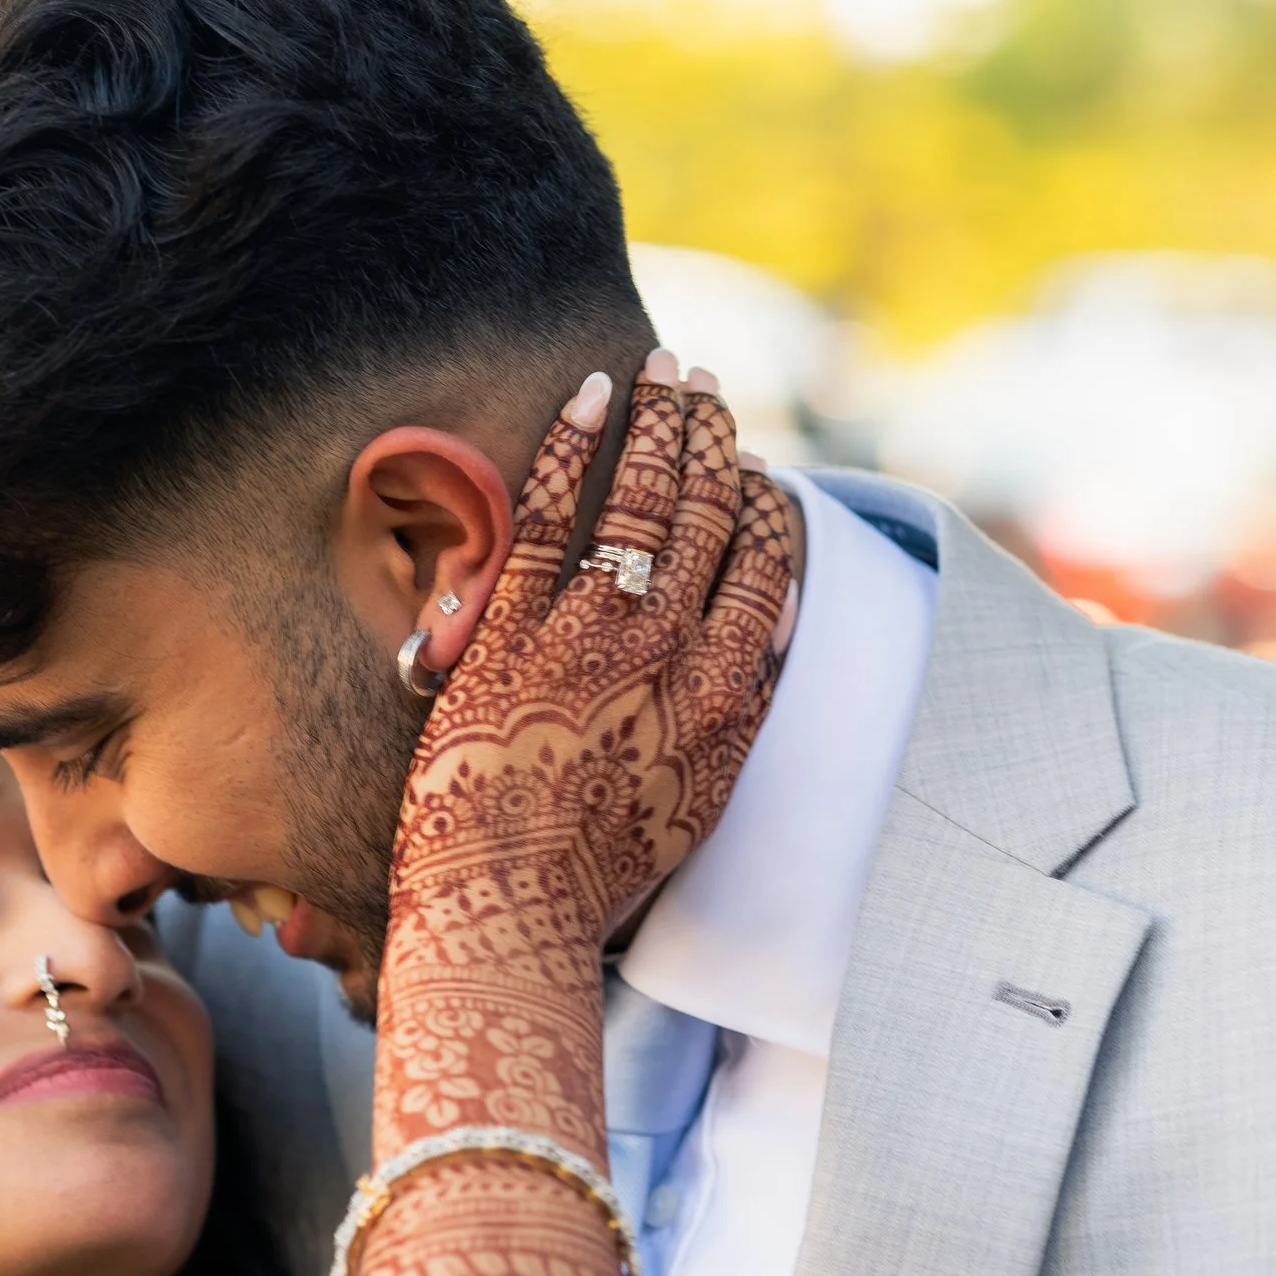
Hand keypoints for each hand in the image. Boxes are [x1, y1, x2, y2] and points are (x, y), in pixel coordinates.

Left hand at [374, 363, 794, 1157]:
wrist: (507, 908)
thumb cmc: (595, 871)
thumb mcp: (700, 798)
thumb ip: (733, 711)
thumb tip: (757, 638)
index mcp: (728, 694)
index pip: (768, 565)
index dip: (766, 503)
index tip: (755, 466)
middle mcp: (672, 650)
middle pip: (709, 513)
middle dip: (714, 434)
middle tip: (710, 382)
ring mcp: (593, 631)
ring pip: (643, 497)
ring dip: (661, 419)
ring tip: (668, 367)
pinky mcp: (514, 626)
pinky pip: (551, 511)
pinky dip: (576, 443)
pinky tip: (591, 394)